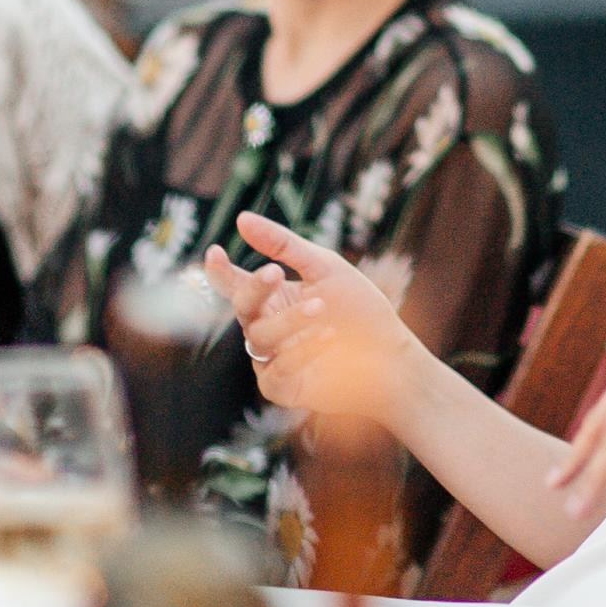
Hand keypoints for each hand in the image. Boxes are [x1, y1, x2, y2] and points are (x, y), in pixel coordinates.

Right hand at [203, 212, 417, 424]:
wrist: (391, 354)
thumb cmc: (359, 309)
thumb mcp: (324, 267)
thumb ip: (283, 244)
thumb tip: (242, 219)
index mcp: (272, 298)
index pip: (235, 284)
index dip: (220, 270)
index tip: (214, 251)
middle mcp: (266, 327)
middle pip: (242, 307)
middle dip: (255, 289)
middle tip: (275, 272)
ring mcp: (271, 359)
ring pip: (259, 337)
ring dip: (289, 320)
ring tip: (322, 308)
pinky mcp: (281, 387)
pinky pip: (275, 369)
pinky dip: (300, 352)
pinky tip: (328, 337)